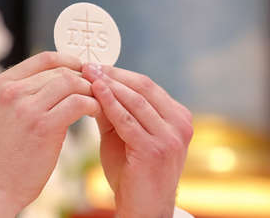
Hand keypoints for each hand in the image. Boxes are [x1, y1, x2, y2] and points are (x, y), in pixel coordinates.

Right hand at [0, 52, 100, 217]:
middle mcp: (12, 91)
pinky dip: (93, 105)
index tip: (85, 71)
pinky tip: (95, 113)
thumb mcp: (10, 110)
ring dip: (91, 92)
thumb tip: (67, 74)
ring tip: (97, 103)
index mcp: (2, 83)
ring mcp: (26, 107)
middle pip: (62, 71)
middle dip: (85, 80)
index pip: (46, 58)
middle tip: (98, 91)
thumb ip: (31, 90)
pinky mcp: (43, 125)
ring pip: (73, 83)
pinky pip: (79, 103)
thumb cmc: (10, 149)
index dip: (71, 61)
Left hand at [82, 64, 192, 217]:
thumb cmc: (134, 173)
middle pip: (144, 88)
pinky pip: (128, 120)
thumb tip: (96, 83)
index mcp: (178, 117)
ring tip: (89, 74)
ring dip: (110, 85)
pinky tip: (95, 91)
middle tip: (90, 65)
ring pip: (136, 101)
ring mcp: (171, 137)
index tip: (99, 66)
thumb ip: (116, 111)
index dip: (122, 74)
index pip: (148, 87)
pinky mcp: (156, 150)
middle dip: (115, 75)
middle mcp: (180, 124)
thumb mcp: (126, 135)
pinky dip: (110, 103)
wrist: (142, 208)